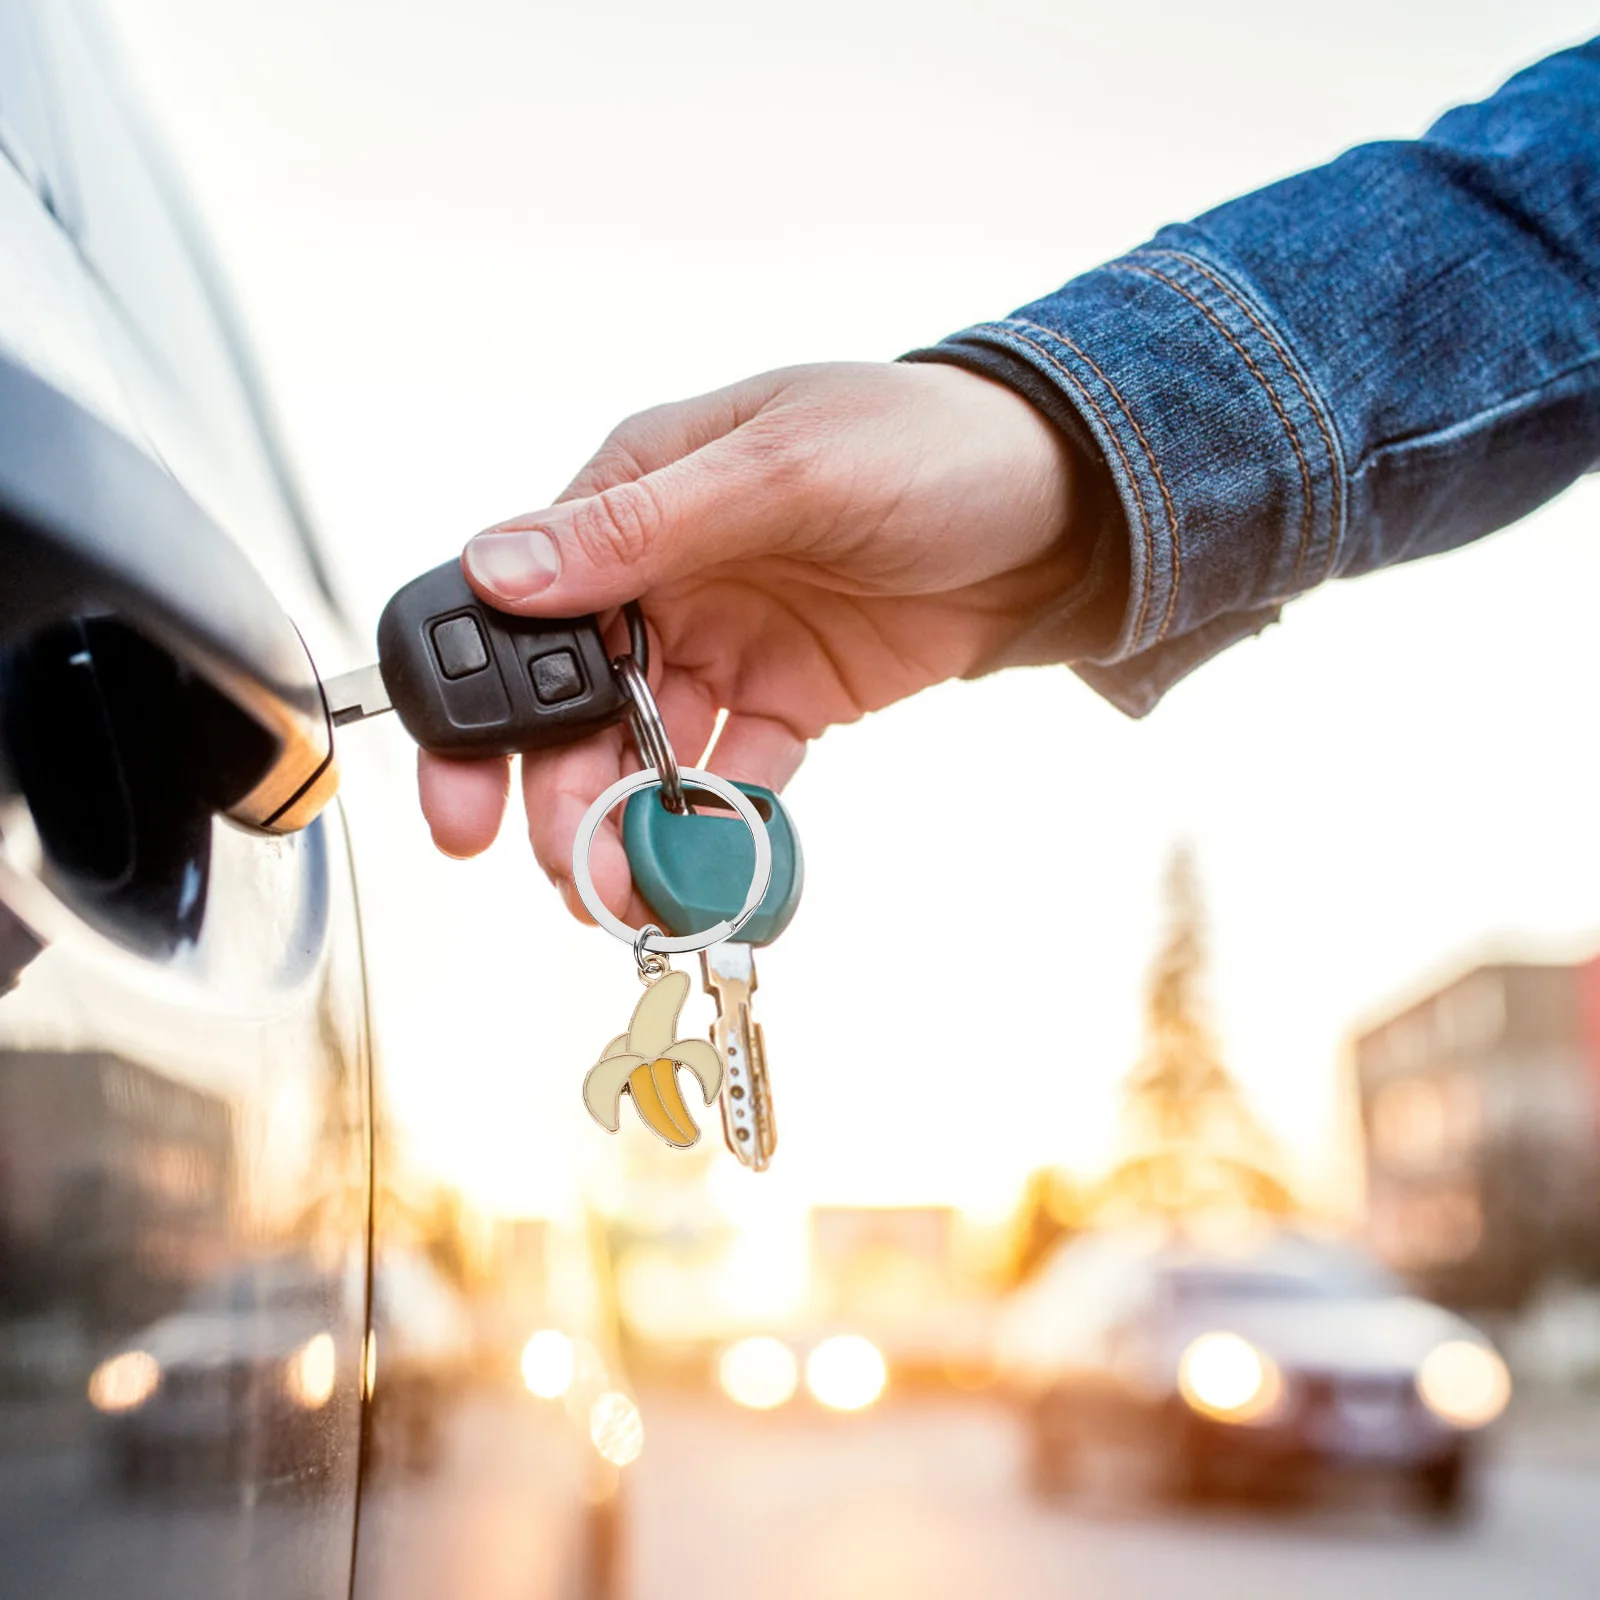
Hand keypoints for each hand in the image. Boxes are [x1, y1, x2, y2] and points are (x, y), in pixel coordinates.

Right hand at [418, 360, 1082, 922]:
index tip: (464, 802)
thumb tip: (500, 568)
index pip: (518, 608)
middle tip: (566, 871)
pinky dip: (717, 828)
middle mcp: (664, 577)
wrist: (1066, 506)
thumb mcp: (785, 469)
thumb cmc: (927, 445)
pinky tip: (708, 874)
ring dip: (629, 828)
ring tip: (630, 898)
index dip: (479, 709)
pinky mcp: (788, 702)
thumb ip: (642, 527)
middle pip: (571, 704)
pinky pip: (735, 777)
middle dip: (557, 794)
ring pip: (644, 754)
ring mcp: (725, 645)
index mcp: (634, 497)